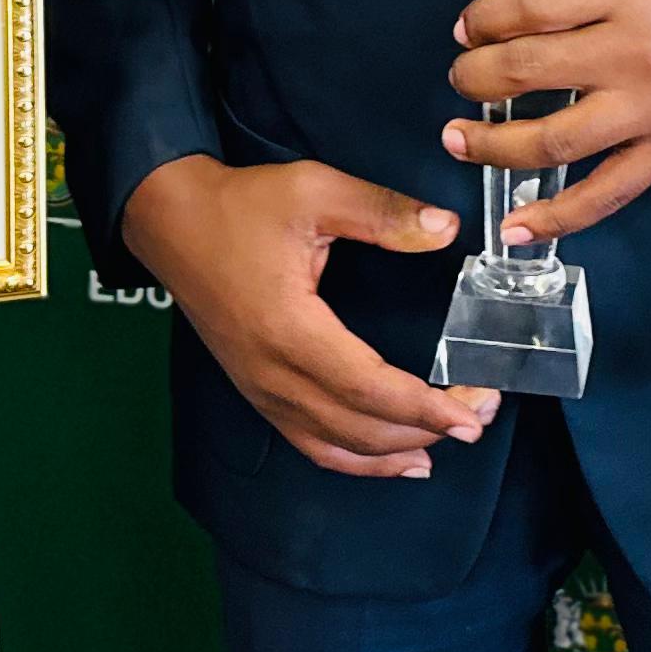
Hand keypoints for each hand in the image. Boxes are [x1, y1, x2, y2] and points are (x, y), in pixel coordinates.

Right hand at [120, 155, 498, 478]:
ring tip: (448, 441)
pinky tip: (395, 459)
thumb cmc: (241, 206)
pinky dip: (356, 459)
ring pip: (337, 445)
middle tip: (478, 415)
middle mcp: (273, 374)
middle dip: (427, 429)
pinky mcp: (257, 391)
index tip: (472, 411)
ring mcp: (261, 390)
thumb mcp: (314, 191)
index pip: (369, 387)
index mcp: (289, 329)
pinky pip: (311, 442)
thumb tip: (445, 229)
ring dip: (396, 451)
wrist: (172, 223)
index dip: (425, 407)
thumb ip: (382, 212)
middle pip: (361, 426)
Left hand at [444, 0, 650, 246]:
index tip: (468, 28)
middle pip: (527, 71)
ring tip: (459, 139)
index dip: (485, 19)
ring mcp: (647, 111)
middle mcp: (630, 56)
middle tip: (461, 77)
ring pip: (552, 142)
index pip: (530, 9)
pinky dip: (557, 218)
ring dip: (493, 145)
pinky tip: (515, 227)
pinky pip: (604, 195)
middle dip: (475, 76)